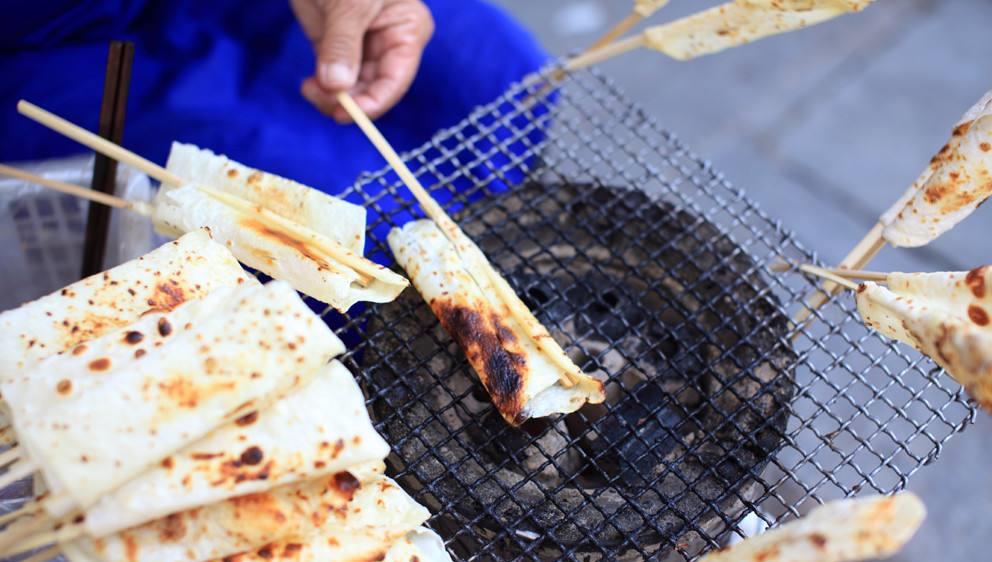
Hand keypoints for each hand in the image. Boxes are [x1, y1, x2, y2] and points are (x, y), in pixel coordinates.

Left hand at [292, 0, 433, 122]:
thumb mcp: (349, 4)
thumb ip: (342, 44)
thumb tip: (337, 86)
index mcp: (406, 32)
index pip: (396, 79)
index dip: (374, 102)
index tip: (346, 113)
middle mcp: (389, 45)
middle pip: (375, 89)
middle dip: (349, 100)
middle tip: (321, 99)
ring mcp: (362, 48)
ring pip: (354, 89)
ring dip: (332, 97)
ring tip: (311, 89)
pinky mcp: (337, 47)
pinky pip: (334, 79)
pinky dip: (322, 88)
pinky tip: (309, 85)